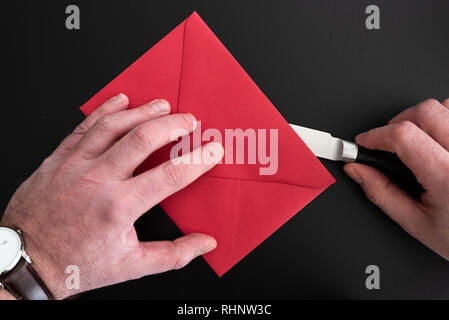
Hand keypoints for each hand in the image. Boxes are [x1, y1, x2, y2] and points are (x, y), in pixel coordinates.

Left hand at [0, 94, 223, 298]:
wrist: (26, 260)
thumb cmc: (76, 263)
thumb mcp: (129, 266)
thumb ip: (172, 254)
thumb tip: (204, 243)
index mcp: (119, 207)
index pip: (170, 175)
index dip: (198, 160)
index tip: (213, 149)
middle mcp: (98, 180)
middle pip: (143, 139)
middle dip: (172, 125)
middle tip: (189, 120)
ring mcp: (76, 165)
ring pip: (113, 126)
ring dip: (142, 111)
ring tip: (162, 105)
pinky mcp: (58, 159)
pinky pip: (84, 126)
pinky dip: (104, 110)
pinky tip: (120, 101)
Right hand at [344, 98, 448, 260]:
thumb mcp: (415, 223)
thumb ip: (381, 193)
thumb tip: (357, 170)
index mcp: (447, 176)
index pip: (404, 136)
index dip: (376, 135)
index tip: (365, 141)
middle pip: (425, 112)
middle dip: (398, 122)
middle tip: (389, 141)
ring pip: (447, 106)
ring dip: (425, 118)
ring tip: (418, 141)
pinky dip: (445, 120)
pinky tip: (438, 140)